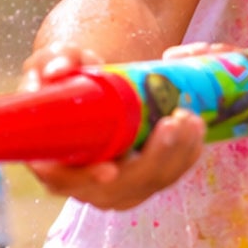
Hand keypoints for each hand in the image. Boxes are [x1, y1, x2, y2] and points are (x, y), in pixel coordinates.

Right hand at [19, 45, 205, 209]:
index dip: (87, 178)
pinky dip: (185, 156)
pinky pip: (166, 177)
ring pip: (149, 184)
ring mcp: (114, 187)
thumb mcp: (59, 62)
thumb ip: (57, 60)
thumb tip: (59, 70)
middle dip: (152, 159)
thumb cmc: (68, 79)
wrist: (93, 90)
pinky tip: (196, 130)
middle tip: (173, 122)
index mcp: (52, 159)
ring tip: (191, 119)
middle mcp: (82, 183)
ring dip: (176, 156)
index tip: (112, 169)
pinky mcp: (140, 181)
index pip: (65, 180)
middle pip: (120, 187)